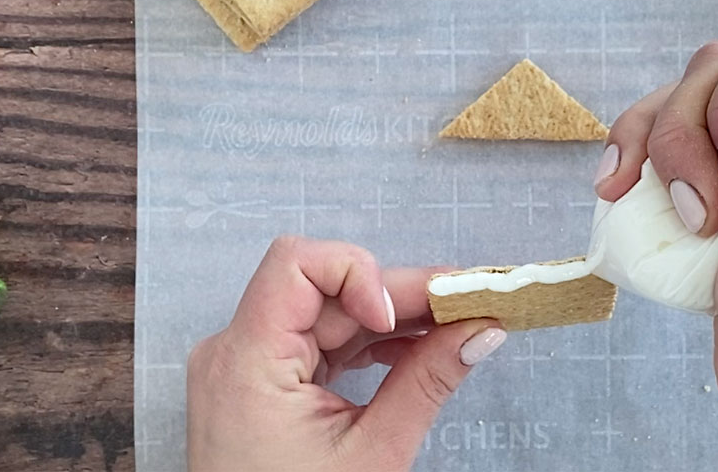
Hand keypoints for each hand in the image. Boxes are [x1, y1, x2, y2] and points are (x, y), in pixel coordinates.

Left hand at [186, 236, 505, 471]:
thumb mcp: (373, 453)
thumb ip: (427, 382)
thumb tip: (480, 330)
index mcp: (246, 361)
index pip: (296, 263)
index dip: (356, 272)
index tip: (399, 315)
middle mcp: (237, 351)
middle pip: (325, 288)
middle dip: (399, 295)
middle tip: (468, 304)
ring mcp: (249, 367)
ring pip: (329, 312)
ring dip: (394, 318)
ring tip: (453, 329)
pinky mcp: (266, 383)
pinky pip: (322, 342)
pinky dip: (370, 344)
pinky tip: (416, 352)